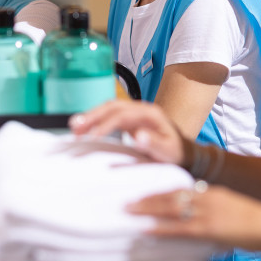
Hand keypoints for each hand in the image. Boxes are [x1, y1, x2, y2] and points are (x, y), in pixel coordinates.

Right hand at [69, 100, 188, 165]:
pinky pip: (111, 116)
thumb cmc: (177, 154)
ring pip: (110, 108)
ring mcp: (136, 113)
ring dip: (92, 116)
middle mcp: (142, 109)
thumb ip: (154, 144)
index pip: (122, 115)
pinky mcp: (131, 120)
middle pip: (113, 106)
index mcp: (150, 114)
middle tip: (75, 127)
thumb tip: (138, 136)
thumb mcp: (168, 152)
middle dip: (93, 115)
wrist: (185, 153)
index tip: (92, 138)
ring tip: (74, 126)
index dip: (106, 125)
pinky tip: (85, 128)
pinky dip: (97, 120)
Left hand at [127, 183, 260, 253]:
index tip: (137, 182)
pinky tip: (146, 230)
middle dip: (144, 193)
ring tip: (125, 209)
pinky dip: (162, 229)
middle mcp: (208, 196)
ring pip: (171, 207)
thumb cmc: (260, 224)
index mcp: (212, 191)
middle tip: (122, 193)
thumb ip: (213, 213)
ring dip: (147, 208)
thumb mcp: (233, 212)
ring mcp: (209, 212)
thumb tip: (196, 226)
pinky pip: (181, 229)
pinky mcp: (212, 229)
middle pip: (169, 191)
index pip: (178, 183)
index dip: (156, 184)